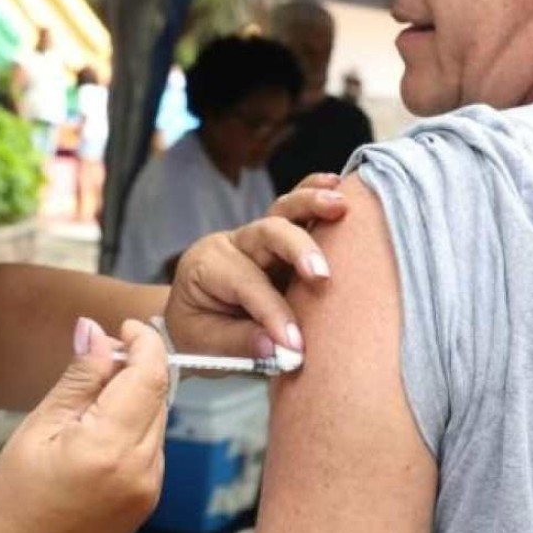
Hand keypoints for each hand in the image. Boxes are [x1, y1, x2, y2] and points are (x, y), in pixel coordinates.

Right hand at [0, 318, 169, 532]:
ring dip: (134, 397)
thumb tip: (95, 331)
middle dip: (137, 366)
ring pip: (158, 418)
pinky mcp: (149, 498)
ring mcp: (150, 487)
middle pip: (158, 394)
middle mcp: (141, 468)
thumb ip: (77, 378)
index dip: (144, 342)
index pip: (151, 375)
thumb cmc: (11, 505)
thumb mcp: (37, 429)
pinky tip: (97, 432)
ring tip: (89, 401)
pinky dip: (133, 426)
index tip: (126, 327)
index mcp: (110, 447)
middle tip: (100, 356)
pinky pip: (152, 445)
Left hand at [165, 172, 345, 357]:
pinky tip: (337, 184)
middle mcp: (232, 243)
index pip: (247, 284)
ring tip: (340, 205)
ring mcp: (257, 236)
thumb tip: (281, 349)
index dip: (274, 313)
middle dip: (297, 250)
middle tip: (322, 275)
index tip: (295, 345)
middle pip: (267, 233)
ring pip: (284, 210)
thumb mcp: (205, 346)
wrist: (192, 319)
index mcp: (207, 266)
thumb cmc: (198, 332)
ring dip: (312, 205)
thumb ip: (241, 344)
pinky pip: (295, 210)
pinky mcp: (279, 239)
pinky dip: (314, 195)